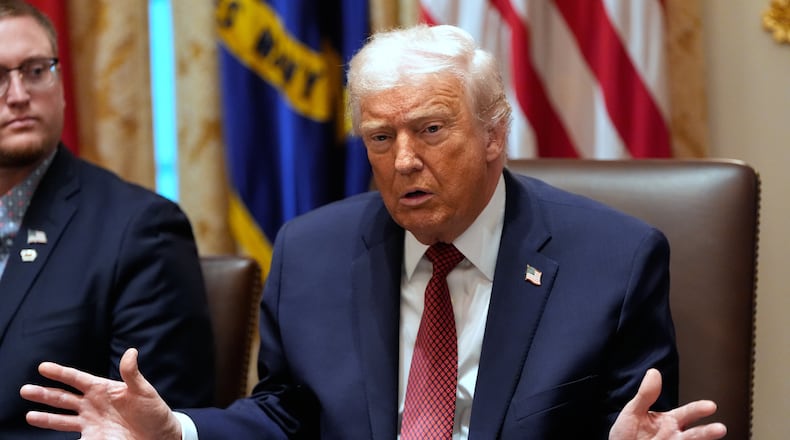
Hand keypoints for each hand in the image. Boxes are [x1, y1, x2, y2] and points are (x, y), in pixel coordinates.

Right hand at [20, 348, 180, 439]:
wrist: (159, 435)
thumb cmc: (154, 411)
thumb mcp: (144, 391)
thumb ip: (132, 373)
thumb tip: (131, 352)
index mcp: (103, 389)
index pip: (76, 378)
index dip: (60, 373)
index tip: (42, 367)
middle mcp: (93, 405)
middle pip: (63, 398)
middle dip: (44, 394)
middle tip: (25, 389)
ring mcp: (91, 422)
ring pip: (62, 419)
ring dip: (45, 417)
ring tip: (29, 415)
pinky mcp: (94, 438)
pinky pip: (73, 438)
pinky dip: (60, 437)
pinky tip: (48, 434)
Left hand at [609, 368, 726, 439]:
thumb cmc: (626, 433)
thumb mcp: (633, 411)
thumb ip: (646, 395)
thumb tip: (654, 372)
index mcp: (669, 421)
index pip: (688, 413)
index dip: (698, 409)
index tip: (711, 406)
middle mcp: (675, 436)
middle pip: (695, 434)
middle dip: (707, 432)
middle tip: (720, 428)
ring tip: (717, 433)